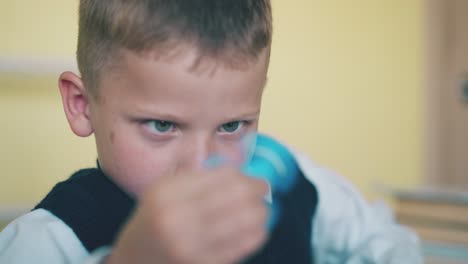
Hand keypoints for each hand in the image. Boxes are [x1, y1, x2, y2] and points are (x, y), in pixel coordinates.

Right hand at [106, 167, 268, 263]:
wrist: (136, 258)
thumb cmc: (154, 219)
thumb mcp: (162, 189)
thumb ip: (196, 176)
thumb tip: (240, 170)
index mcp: (167, 193)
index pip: (222, 176)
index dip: (245, 175)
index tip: (252, 177)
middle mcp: (177, 218)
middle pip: (238, 195)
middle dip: (258, 190)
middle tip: (263, 190)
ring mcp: (190, 245)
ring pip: (246, 220)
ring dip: (261, 212)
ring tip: (261, 209)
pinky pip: (243, 245)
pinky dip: (257, 233)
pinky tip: (257, 228)